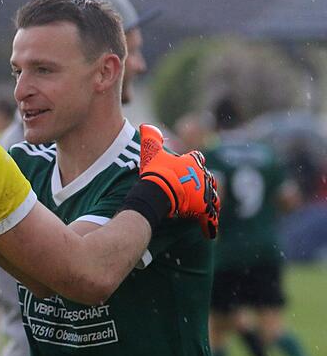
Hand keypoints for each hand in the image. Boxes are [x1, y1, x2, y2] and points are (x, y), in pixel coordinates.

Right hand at [139, 124, 219, 238]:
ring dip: (208, 201)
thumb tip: (144, 124)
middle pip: (206, 178)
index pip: (196, 158)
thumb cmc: (155, 172)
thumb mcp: (152, 152)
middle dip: (201, 183)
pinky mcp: (203, 209)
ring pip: (211, 197)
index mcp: (192, 162)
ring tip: (204, 207)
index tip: (189, 164)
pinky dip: (209, 224)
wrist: (158, 191)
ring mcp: (204, 193)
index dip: (191, 162)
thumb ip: (150, 137)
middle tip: (194, 189)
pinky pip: (209, 218)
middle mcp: (202, 176)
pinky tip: (209, 231)